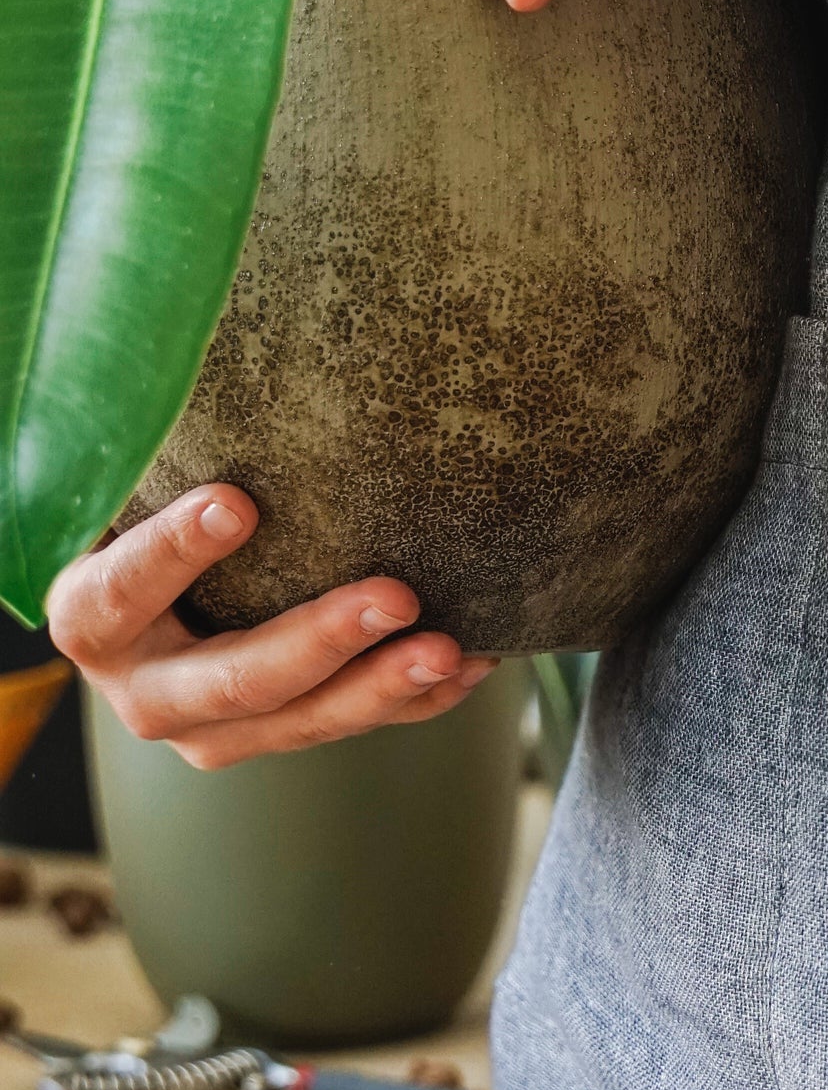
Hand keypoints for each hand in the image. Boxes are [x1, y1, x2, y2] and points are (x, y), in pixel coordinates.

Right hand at [45, 488, 495, 770]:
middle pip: (236, 680)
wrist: (148, 606)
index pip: (124, 589)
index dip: (174, 552)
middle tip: (397, 597)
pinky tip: (472, 662)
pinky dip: (416, 698)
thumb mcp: (127, 490)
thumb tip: (215, 355)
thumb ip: (155, 454)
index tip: (236, 502)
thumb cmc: (142, 517)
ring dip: (384, 686)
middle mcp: (146, 692)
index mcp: (93, 619)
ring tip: (450, 649)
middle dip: (322, 642)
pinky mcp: (275, 735)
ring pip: (303, 720)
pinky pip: (352, 723)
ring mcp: (213, 729)